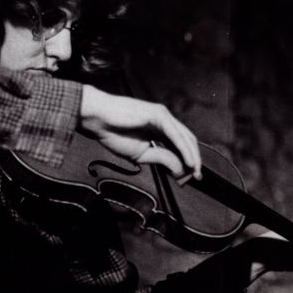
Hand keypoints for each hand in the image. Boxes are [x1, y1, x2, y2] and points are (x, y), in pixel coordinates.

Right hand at [78, 85, 200, 178]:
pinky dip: (185, 150)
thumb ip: (161, 159)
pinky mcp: (159, 114)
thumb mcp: (141, 154)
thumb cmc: (113, 133)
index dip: (187, 161)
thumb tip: (179, 170)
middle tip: (195, 177)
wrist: (97, 119)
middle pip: (187, 141)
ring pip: (185, 138)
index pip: (180, 145)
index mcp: (160, 129)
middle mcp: (165, 120)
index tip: (188, 178)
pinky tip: (188, 162)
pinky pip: (176, 135)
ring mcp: (163, 116)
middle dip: (194, 160)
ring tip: (193, 172)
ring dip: (192, 156)